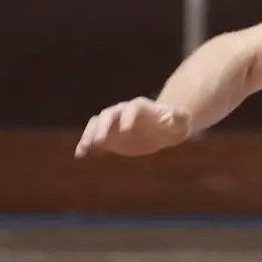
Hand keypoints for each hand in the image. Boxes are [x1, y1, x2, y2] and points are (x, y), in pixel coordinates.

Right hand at [75, 97, 192, 157]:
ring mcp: (113, 123)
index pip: (132, 107)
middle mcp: (124, 111)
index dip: (128, 116)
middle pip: (110, 113)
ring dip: (90, 134)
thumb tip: (177, 113)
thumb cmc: (173, 126)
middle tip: (99, 141)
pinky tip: (80, 154)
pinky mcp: (107, 136)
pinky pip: (92, 136)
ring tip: (86, 147)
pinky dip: (85, 144)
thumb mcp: (181, 124)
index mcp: (142, 107)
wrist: (162, 131)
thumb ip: (179, 118)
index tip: (126, 130)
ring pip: (97, 123)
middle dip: (104, 126)